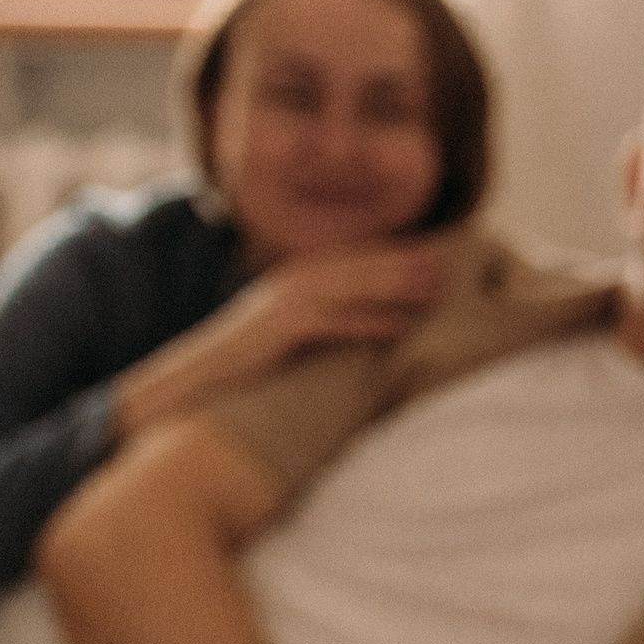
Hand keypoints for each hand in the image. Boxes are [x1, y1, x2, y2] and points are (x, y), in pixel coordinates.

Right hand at [114, 237, 449, 435]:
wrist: (189, 387)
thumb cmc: (246, 371)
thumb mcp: (290, 339)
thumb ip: (326, 325)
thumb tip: (377, 332)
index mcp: (296, 282)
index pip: (356, 261)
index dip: (398, 256)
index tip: (441, 255)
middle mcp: (290, 286)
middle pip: (359, 266)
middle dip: (407, 262)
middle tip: (455, 262)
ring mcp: (280, 307)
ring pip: (349, 287)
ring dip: (396, 284)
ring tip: (439, 288)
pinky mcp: (275, 334)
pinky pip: (330, 323)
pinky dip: (367, 322)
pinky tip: (401, 327)